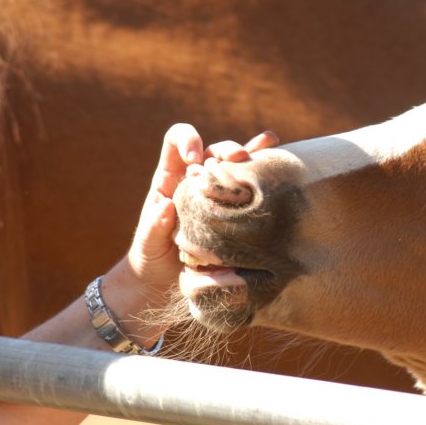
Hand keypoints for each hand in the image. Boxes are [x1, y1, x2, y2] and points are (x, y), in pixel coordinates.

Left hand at [127, 124, 278, 287]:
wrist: (168, 283)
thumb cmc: (151, 259)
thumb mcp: (147, 245)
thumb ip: (153, 227)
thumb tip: (166, 204)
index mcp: (171, 179)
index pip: (176, 142)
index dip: (186, 140)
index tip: (194, 159)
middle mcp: (196, 180)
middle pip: (213, 151)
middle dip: (227, 149)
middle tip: (238, 158)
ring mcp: (219, 195)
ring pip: (237, 166)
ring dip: (252, 153)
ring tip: (269, 143)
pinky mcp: (237, 211)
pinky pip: (251, 187)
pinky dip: (264, 168)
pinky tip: (278, 152)